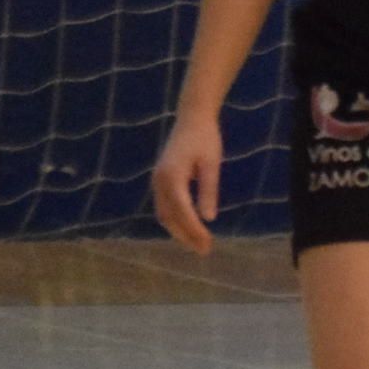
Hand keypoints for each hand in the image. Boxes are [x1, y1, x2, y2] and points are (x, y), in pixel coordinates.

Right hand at [152, 112, 224, 252]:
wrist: (191, 118)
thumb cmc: (205, 138)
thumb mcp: (211, 164)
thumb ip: (208, 190)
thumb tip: (209, 218)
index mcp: (172, 176)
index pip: (182, 211)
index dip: (194, 230)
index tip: (208, 244)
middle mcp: (160, 181)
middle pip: (170, 217)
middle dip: (186, 236)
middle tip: (205, 250)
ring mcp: (157, 181)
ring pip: (164, 215)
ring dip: (179, 232)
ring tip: (198, 244)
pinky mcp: (160, 181)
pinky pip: (164, 207)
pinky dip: (174, 221)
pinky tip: (188, 229)